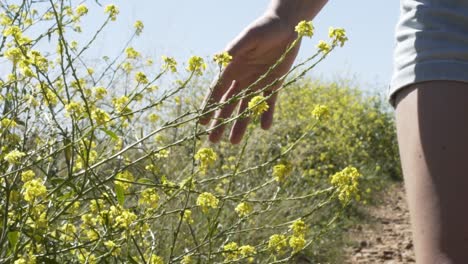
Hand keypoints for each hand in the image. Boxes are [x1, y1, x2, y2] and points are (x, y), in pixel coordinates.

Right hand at [199, 14, 300, 143]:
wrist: (287, 25)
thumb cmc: (265, 27)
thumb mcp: (250, 36)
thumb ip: (237, 47)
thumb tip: (221, 58)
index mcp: (233, 68)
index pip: (217, 92)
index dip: (208, 107)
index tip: (200, 123)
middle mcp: (243, 78)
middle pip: (228, 105)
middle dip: (220, 122)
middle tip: (213, 141)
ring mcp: (258, 82)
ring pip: (246, 108)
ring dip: (240, 124)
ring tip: (234, 142)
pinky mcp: (275, 83)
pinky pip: (269, 102)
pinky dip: (267, 114)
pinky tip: (265, 128)